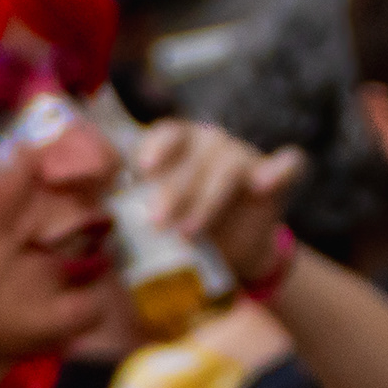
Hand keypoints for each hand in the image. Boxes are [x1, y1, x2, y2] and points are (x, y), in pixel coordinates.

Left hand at [131, 118, 307, 290]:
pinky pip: (287, 165)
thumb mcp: (152, 220)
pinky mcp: (274, 178)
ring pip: (228, 166)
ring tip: (188, 233)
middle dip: (174, 191)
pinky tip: (264, 184)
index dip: (156, 146)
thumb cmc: (178, 229)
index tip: (143, 168)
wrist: (227, 253)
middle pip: (194, 156)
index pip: (166, 133)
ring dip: (208, 199)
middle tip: (157, 224)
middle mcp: (209, 144)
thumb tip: (100, 226)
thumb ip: (132, 212)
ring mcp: (243, 157)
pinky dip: (279, 170)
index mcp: (176, 146)